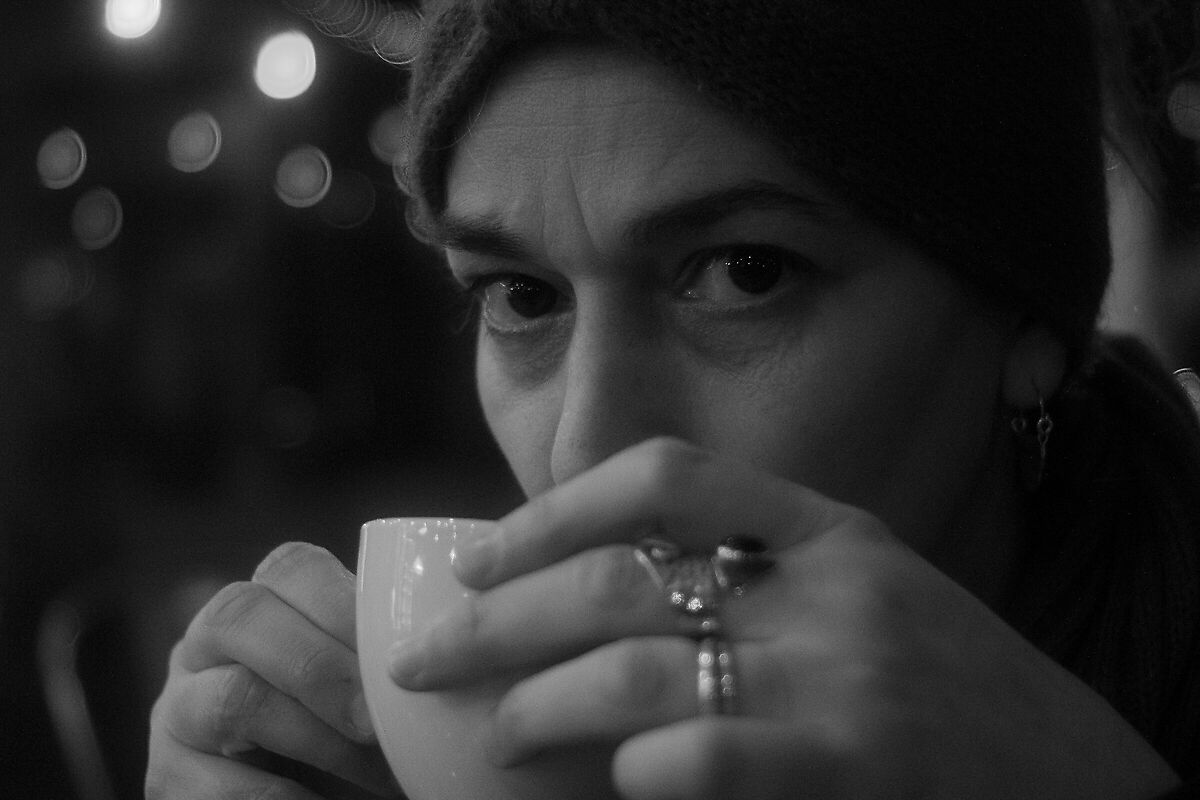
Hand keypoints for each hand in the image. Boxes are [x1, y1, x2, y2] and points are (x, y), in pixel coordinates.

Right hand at [146, 542, 398, 798]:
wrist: (304, 790)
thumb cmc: (349, 725)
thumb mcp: (363, 678)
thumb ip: (388, 653)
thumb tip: (462, 650)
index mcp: (263, 602)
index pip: (289, 567)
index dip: (343, 605)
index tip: (400, 653)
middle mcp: (207, 642)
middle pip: (241, 618)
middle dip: (320, 668)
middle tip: (377, 720)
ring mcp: (178, 707)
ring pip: (231, 698)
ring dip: (315, 739)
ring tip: (375, 772)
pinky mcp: (168, 776)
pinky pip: (219, 786)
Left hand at [389, 437, 1179, 799]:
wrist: (1074, 773)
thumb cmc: (945, 685)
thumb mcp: (861, 594)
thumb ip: (754, 578)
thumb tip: (596, 596)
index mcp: (826, 526)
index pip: (663, 476)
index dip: (552, 511)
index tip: (481, 557)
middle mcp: (830, 584)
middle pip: (622, 578)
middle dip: (501, 619)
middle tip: (428, 655)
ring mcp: (845, 672)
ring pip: (642, 666)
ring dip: (543, 702)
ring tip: (496, 731)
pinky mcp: (854, 764)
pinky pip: (704, 756)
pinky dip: (634, 769)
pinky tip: (607, 780)